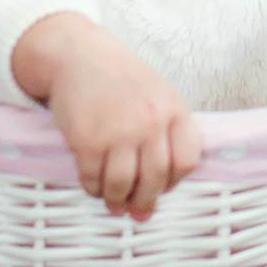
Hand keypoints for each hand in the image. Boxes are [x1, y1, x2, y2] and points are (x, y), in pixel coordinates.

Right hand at [12, 13, 201, 220]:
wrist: (79, 55)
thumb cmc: (121, 80)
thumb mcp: (158, 95)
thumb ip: (166, 132)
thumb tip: (161, 187)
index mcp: (173, 109)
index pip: (187, 160)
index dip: (175, 181)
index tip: (163, 187)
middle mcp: (150, 122)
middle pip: (156, 178)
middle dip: (145, 200)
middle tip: (137, 210)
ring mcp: (119, 132)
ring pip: (123, 185)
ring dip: (117, 200)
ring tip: (114, 202)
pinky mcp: (87, 140)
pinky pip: (93, 179)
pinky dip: (93, 189)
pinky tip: (94, 185)